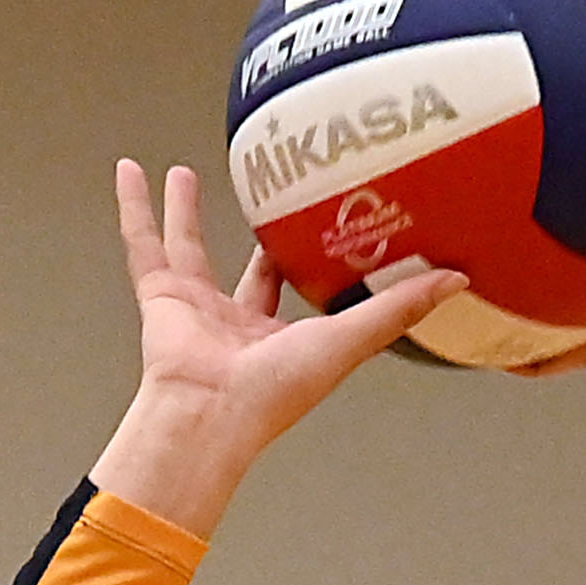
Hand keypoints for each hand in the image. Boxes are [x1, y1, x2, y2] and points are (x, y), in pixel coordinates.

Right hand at [91, 161, 466, 535]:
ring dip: (186, 212)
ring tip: (184, 173)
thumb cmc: (275, 393)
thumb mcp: (349, 339)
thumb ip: (397, 309)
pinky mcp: (161, 297)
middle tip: (269, 196)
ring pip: (189, 248)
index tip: (334, 226)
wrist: (211, 413)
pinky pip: (143, 243)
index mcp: (280, 339)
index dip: (318, 262)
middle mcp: (236, 324)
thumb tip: (456, 280)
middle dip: (260, 236)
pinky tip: (129, 171)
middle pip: (250, 269)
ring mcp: (194, 310)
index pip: (303, 293)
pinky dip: (134, 208)